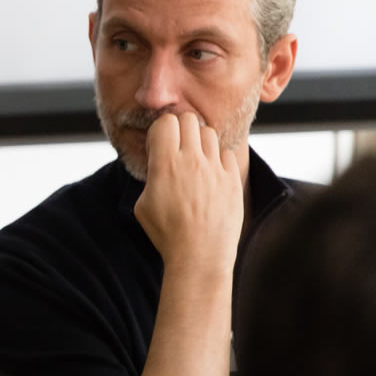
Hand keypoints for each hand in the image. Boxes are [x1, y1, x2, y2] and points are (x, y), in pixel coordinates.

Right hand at [133, 112, 243, 271]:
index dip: (160, 130)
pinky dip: (218, 159)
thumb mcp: (143, 204)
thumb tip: (158, 162)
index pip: (165, 122)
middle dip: (180, 129)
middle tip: (177, 146)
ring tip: (195, 159)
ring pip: (208, 133)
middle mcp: (192, 161)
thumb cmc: (167, 234)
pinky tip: (211, 175)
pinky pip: (226, 153)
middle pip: (188, 119)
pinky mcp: (233, 180)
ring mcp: (215, 169)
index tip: (159, 143)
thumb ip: (151, 175)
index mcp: (166, 165)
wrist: (200, 256)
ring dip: (199, 141)